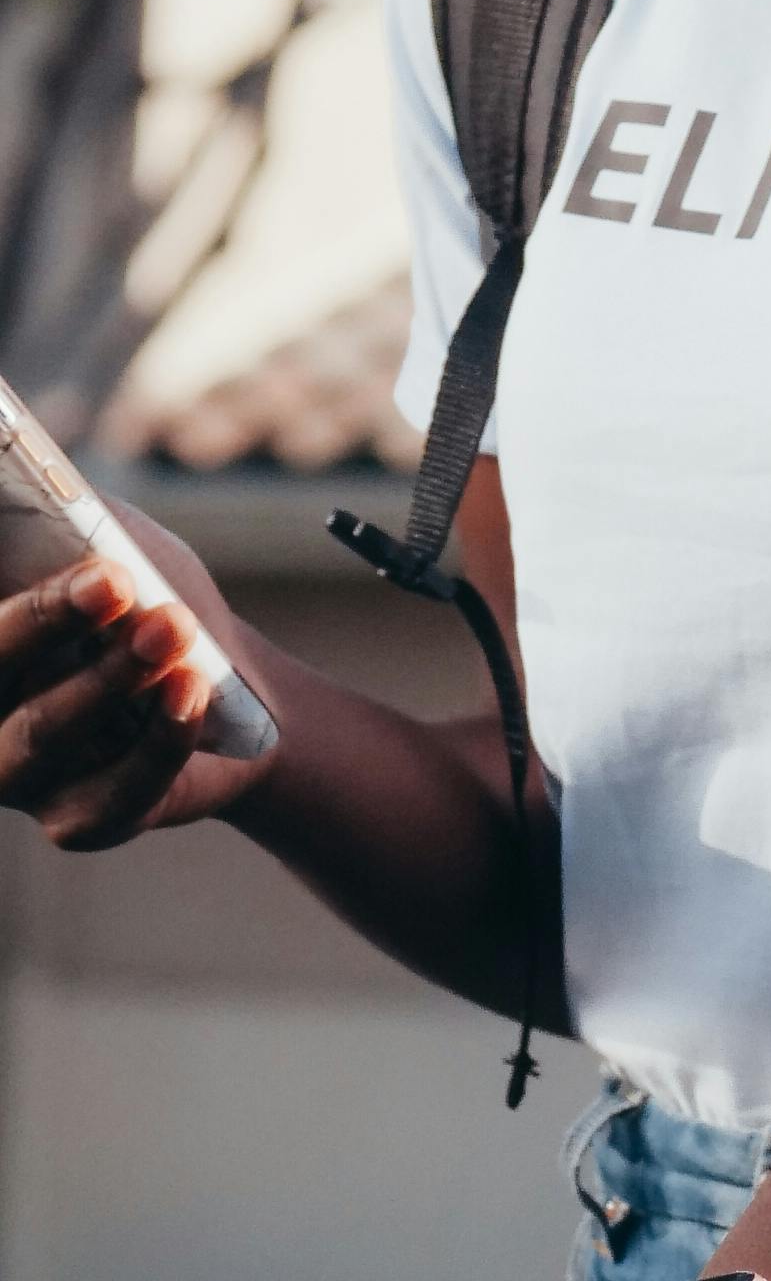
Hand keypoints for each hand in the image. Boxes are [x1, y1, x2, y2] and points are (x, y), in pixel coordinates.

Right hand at [0, 519, 269, 849]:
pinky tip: (190, 691)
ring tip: (171, 627)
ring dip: (110, 677)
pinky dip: (157, 741)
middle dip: (46, 618)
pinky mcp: (81, 822)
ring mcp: (19, 777)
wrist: (238, 691)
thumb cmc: (147, 595)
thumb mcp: (105, 537)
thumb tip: (11, 458)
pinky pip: (113, 793)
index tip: (88, 567)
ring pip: (45, 732)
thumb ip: (57, 509)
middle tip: (113, 579)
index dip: (17, 602)